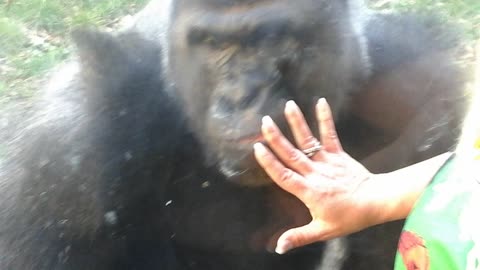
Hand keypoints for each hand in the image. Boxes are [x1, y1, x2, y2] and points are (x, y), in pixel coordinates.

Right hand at [253, 98, 376, 253]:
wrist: (376, 202)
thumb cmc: (349, 218)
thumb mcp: (323, 231)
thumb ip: (299, 237)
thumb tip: (278, 247)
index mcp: (308, 191)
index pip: (283, 175)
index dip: (269, 162)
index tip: (257, 148)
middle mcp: (315, 174)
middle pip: (291, 154)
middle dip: (276, 137)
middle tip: (263, 122)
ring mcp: (327, 162)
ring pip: (308, 141)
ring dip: (297, 123)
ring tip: (288, 105)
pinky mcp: (339, 155)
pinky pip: (330, 134)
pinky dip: (325, 118)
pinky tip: (320, 102)